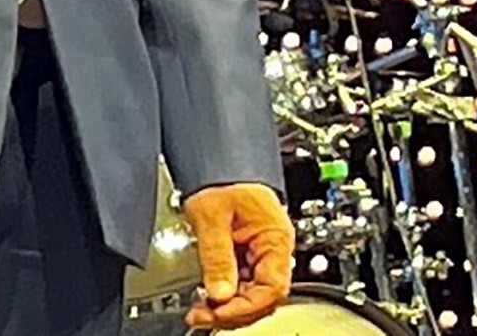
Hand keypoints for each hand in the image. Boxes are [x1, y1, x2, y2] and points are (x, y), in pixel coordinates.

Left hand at [181, 181, 292, 328]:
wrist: (217, 159)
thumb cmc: (221, 176)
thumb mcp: (211, 215)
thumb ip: (216, 255)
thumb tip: (219, 293)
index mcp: (276, 238)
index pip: (271, 287)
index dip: (246, 305)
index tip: (218, 312)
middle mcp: (273, 248)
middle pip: (263, 295)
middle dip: (234, 311)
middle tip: (203, 317)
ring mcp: (260, 251)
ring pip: (252, 292)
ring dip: (228, 305)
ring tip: (200, 311)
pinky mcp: (246, 251)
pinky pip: (241, 281)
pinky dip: (225, 292)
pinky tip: (207, 297)